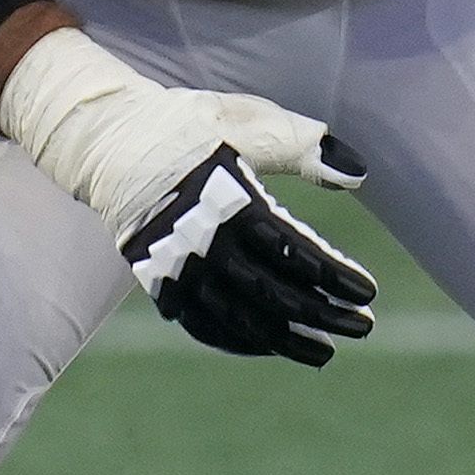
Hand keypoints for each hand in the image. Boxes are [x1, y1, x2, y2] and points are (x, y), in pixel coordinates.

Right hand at [0, 31, 376, 365]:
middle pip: (273, 294)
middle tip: (362, 328)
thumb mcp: (247, 123)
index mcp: (229, 201)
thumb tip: (358, 172)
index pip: (294, 252)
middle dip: (322, 315)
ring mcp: (178, 268)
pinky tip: (271, 346)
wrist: (107, 139)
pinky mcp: (158, 282)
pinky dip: (240, 340)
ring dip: (285, 341)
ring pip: (239, 320)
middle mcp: (203, 242)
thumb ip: (302, 148)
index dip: (334, 277)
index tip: (367, 293)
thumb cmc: (186, 125)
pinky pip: (203, 325)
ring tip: (324, 352)